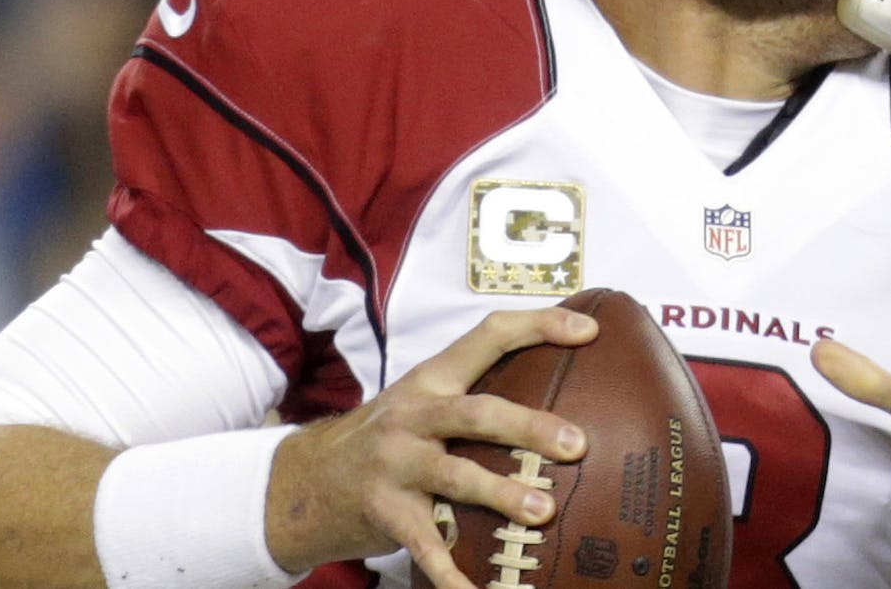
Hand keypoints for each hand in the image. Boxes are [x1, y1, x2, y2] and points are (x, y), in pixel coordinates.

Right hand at [262, 307, 596, 587]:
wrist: (303, 481)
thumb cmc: (382, 440)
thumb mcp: (418, 404)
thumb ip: (471, 399)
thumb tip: (556, 402)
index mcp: (430, 380)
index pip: (487, 337)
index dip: (538, 326)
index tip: (587, 330)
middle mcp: (413, 417)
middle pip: (477, 413)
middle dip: (530, 427)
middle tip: (577, 444)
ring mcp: (396, 466)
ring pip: (456, 476)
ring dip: (502, 494)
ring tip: (544, 512)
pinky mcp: (386, 513)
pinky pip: (425, 546)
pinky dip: (453, 574)